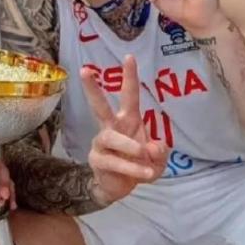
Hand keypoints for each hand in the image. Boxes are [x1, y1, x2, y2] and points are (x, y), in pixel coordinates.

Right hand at [82, 55, 168, 206]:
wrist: (119, 188)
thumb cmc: (139, 165)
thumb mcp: (158, 160)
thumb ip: (160, 152)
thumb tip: (152, 147)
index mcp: (128, 120)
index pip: (129, 95)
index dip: (129, 76)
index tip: (129, 57)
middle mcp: (112, 128)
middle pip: (100, 106)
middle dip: (93, 89)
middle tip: (84, 71)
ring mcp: (102, 143)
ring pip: (111, 138)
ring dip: (129, 146)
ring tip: (143, 154)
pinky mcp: (98, 160)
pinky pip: (116, 162)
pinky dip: (133, 168)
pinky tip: (144, 173)